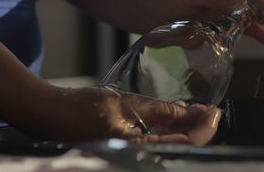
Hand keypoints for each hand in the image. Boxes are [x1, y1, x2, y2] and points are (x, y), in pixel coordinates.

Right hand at [47, 87, 221, 145]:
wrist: (48, 113)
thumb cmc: (82, 108)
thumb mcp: (128, 104)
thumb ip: (161, 110)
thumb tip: (190, 112)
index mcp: (137, 152)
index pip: (185, 146)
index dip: (204, 129)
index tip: (215, 112)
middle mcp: (135, 159)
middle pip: (180, 148)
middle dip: (198, 129)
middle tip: (210, 110)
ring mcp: (130, 155)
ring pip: (168, 145)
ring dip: (185, 129)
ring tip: (198, 111)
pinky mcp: (125, 149)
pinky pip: (154, 143)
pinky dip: (168, 130)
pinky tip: (177, 116)